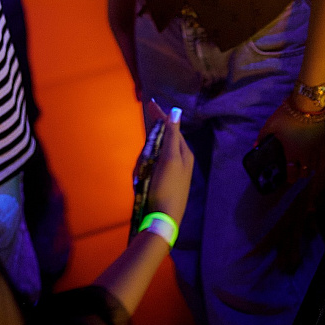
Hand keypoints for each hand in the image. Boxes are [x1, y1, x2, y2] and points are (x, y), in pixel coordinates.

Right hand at [145, 101, 193, 227]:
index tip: (149, 103)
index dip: (160, 116)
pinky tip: (141, 185)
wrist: (163, 220)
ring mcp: (170, 172)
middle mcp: (179, 161)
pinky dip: (142, 174)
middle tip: (142, 167)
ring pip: (150, 157)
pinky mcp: (161, 182)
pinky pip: (148, 170)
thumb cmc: (167, 187)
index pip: (171, 128)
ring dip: (142, 166)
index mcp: (183, 153)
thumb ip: (171, 135)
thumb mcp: (169, 159)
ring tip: (141, 179)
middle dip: (146, 152)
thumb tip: (176, 111)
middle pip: (158, 143)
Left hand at [257, 101, 324, 185]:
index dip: (291, 178)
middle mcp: (306, 155)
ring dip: (311, 167)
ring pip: (316, 165)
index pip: (292, 172)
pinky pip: (324, 154)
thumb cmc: (287, 116)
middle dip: (301, 173)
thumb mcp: (271, 124)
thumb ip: (263, 135)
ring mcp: (318, 148)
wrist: (308, 105)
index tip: (289, 178)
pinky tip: (317, 154)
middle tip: (297, 170)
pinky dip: (320, 157)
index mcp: (292, 153)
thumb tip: (255, 145)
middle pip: (306, 171)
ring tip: (307, 163)